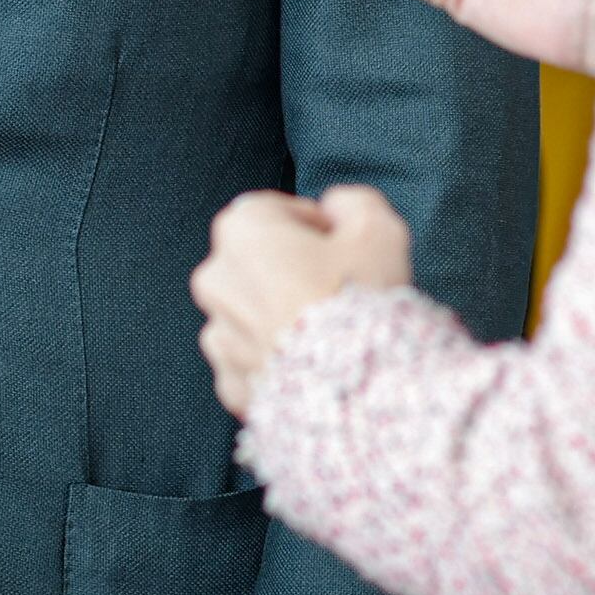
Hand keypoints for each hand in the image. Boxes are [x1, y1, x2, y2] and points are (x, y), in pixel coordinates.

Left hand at [191, 184, 412, 419]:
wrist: (356, 393)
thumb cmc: (363, 303)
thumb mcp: (377, 228)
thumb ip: (353, 202)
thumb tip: (336, 207)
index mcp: (242, 231)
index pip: (274, 210)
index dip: (313, 225)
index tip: (341, 246)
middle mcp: (216, 279)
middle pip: (257, 262)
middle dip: (291, 270)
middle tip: (340, 288)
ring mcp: (219, 337)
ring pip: (252, 313)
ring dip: (281, 316)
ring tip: (329, 332)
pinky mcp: (230, 384)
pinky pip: (252, 362)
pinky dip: (277, 361)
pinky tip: (315, 365)